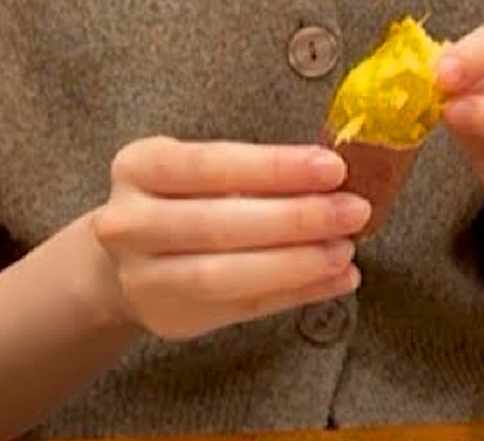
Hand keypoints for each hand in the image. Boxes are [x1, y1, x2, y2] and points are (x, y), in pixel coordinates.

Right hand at [90, 137, 369, 340]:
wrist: (131, 259)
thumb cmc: (186, 199)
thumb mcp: (205, 170)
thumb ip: (261, 173)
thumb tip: (337, 177)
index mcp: (140, 167)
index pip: (210, 164)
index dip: (275, 168)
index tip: (333, 168)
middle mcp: (129, 223)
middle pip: (218, 224)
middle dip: (296, 218)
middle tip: (354, 211)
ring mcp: (144, 277)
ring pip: (225, 275)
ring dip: (296, 264)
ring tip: (345, 251)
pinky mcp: (174, 318)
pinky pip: (243, 308)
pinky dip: (297, 294)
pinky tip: (339, 280)